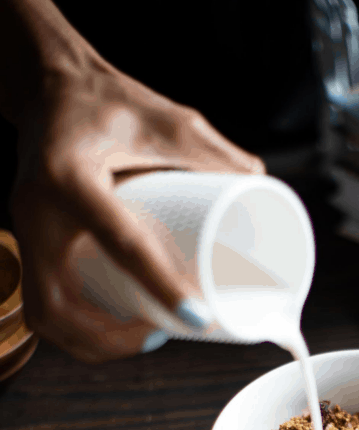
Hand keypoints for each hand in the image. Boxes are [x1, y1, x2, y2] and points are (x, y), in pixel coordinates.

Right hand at [10, 56, 264, 361]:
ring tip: (143, 336)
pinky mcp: (30, 243)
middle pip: (59, 307)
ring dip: (91, 343)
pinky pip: (43, 304)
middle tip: (161, 334)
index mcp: (70, 175)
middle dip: (110, 340)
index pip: (119, 243)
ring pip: (46, 316)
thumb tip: (261, 185)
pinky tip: (109, 332)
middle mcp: (37, 210)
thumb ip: (213, 151)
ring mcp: (26, 232)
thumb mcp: (166, 118)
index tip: (197, 317)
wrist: (47, 85)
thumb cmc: (107, 101)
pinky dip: (75, 330)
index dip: (160, 286)